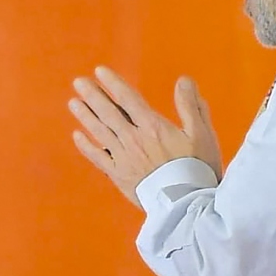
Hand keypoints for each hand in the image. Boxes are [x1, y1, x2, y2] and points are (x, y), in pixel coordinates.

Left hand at [69, 66, 221, 207]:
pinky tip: (77, 136)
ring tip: (73, 102)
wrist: (187, 204)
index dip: (112, 84)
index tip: (99, 71)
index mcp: (152, 126)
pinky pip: (98, 158)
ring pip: (99, 132)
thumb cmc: (198, 168)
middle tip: (78, 83)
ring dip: (85, 116)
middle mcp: (133, 139)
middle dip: (93, 96)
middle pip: (108, 113)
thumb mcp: (202, 134)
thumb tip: (183, 80)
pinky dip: (86, 146)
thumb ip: (191, 106)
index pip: (128, 99)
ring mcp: (123, 158)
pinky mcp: (119, 176)